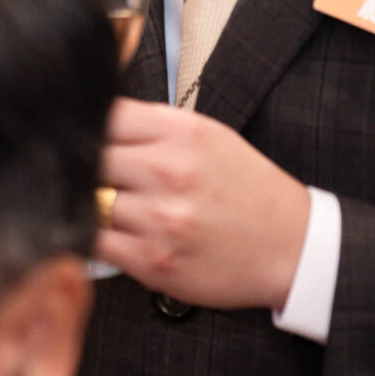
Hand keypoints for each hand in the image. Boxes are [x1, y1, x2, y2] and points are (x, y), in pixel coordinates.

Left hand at [94, 99, 312, 311]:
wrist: (293, 247)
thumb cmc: (247, 190)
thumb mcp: (208, 137)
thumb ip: (151, 126)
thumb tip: (94, 120)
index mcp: (182, 133)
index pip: (104, 115)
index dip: (85, 127)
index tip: (82, 138)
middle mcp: (169, 172)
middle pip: (87, 157)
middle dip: (83, 166)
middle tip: (91, 174)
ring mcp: (160, 219)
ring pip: (87, 201)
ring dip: (88, 203)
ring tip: (107, 205)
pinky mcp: (153, 260)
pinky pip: (94, 242)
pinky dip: (89, 236)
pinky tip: (106, 231)